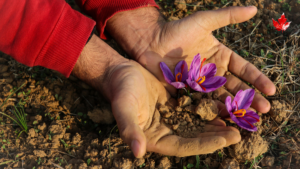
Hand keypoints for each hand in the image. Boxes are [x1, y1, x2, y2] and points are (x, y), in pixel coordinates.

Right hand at [72, 35, 240, 157]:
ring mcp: (173, 117)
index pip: (184, 146)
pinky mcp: (177, 103)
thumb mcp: (123, 108)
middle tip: (240, 133)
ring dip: (218, 123)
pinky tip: (226, 104)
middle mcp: (167, 130)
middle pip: (196, 137)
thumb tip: (137, 153)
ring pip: (199, 124)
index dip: (205, 144)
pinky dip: (211, 107)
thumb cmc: (120, 90)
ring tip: (238, 121)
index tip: (225, 140)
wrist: (121, 72)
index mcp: (155, 138)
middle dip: (217, 136)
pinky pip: (197, 107)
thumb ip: (129, 130)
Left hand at [106, 6, 275, 113]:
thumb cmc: (177, 29)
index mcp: (221, 57)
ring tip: (248, 118)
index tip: (272, 90)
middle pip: (235, 87)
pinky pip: (202, 102)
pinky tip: (222, 119)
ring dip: (234, 107)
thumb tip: (254, 9)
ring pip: (221, 97)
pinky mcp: (187, 92)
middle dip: (250, 98)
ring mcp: (201, 83)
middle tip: (264, 110)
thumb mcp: (204, 21)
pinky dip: (212, 110)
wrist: (151, 41)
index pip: (244, 70)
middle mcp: (214, 72)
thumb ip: (228, 16)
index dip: (258, 80)